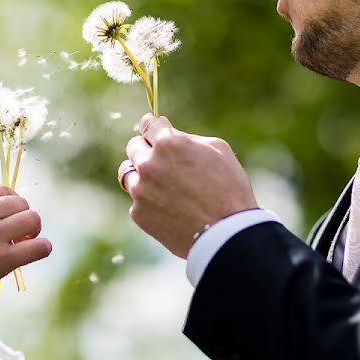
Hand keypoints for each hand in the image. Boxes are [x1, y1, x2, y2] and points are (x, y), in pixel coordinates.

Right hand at [0, 183, 51, 308]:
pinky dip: (42, 248)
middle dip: (21, 216)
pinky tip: (36, 251)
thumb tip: (4, 202)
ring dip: (32, 230)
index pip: (3, 190)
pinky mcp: (2, 259)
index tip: (7, 217)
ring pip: (32, 220)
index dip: (9, 204)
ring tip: (23, 241)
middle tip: (16, 233)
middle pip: (20, 203)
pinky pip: (39, 247)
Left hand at [120, 114, 257, 257]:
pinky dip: (148, 201)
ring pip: (129, 173)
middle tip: (164, 160)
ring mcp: (140, 190)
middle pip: (134, 146)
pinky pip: (137, 200)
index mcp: (168, 143)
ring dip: (142, 175)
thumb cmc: (229, 189)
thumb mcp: (217, 150)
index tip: (153, 129)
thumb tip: (169, 133)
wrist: (226, 235)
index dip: (152, 126)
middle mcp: (148, 164)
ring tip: (164, 186)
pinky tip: (170, 208)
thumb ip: (187, 138)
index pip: (147, 124)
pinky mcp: (138, 213)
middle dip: (147, 149)